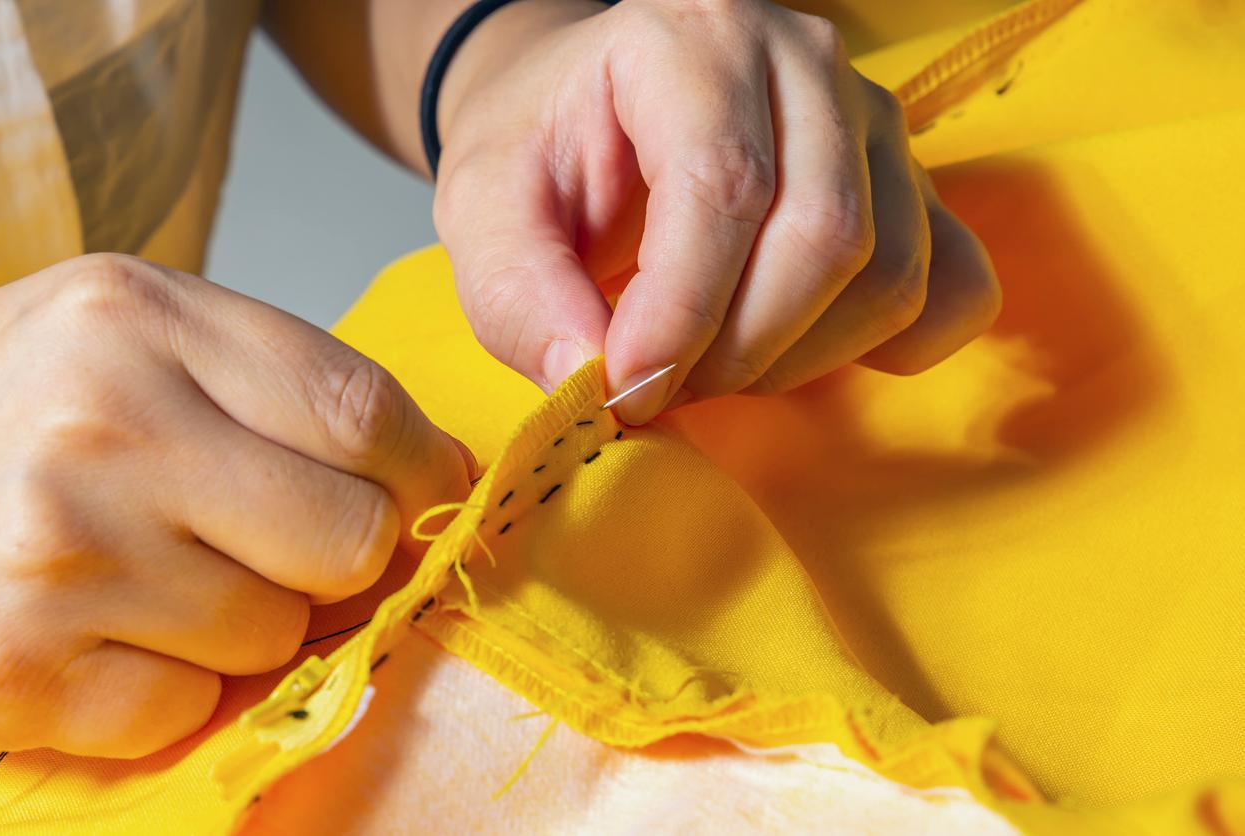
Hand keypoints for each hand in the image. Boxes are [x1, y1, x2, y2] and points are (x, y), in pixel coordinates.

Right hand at [0, 254, 471, 756]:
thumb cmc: (30, 399)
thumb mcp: (147, 335)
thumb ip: (292, 389)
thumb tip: (444, 476)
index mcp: (139, 320)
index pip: (364, 413)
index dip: (425, 470)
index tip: (429, 492)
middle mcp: (97, 430)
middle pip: (350, 538)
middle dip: (341, 553)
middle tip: (276, 534)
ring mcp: (55, 554)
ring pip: (277, 636)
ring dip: (247, 620)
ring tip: (161, 569)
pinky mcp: (17, 668)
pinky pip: (190, 707)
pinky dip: (170, 684)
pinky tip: (108, 626)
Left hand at [433, 0, 1000, 422]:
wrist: (591, 113)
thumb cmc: (543, 155)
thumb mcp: (486, 212)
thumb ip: (518, 295)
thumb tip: (588, 382)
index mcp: (691, 36)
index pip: (723, 187)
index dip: (681, 314)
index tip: (624, 390)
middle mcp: (804, 58)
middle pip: (825, 237)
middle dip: (739, 350)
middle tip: (661, 382)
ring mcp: (872, 119)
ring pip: (890, 274)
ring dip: (797, 358)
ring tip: (710, 360)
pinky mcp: (911, 184)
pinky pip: (953, 286)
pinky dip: (888, 346)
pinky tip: (806, 346)